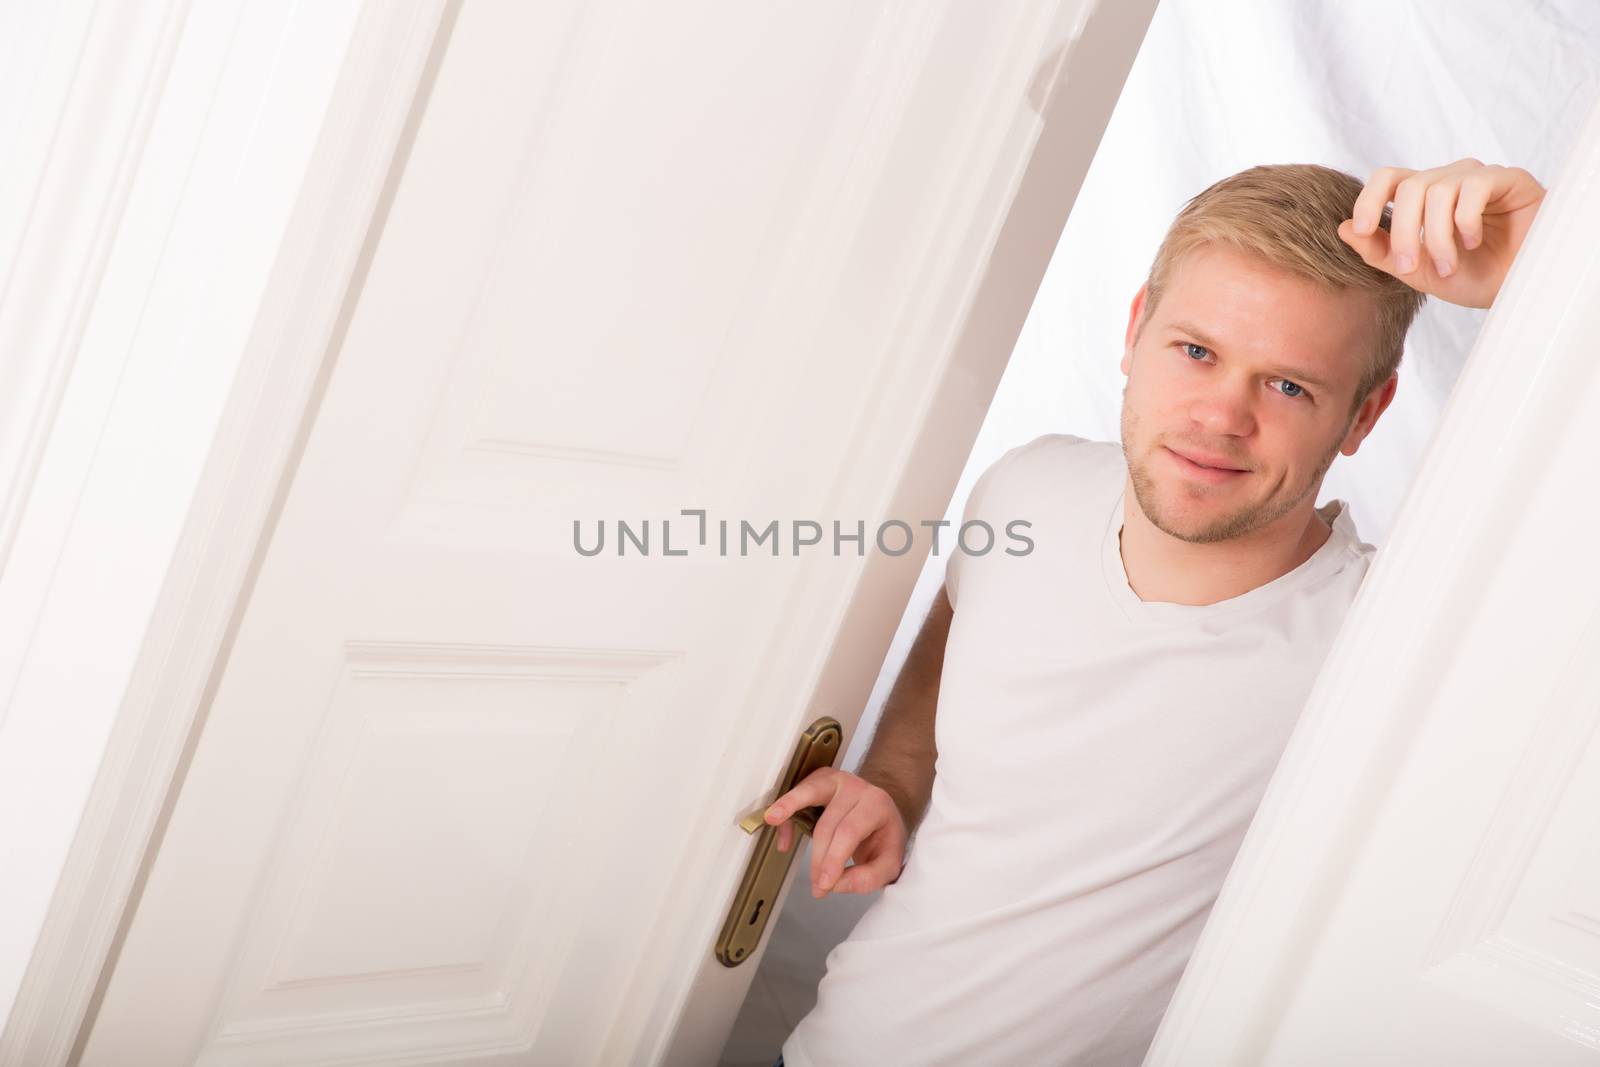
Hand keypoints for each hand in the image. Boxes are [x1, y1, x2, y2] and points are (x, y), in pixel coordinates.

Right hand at [764, 767, 908, 897]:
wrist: (882, 811)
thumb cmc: (883, 836)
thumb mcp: (889, 863)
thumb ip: (869, 878)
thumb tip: (836, 884)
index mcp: (876, 805)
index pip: (850, 832)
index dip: (833, 859)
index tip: (823, 884)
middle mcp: (856, 788)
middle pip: (828, 824)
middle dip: (818, 859)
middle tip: (816, 886)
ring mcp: (836, 781)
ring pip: (810, 792)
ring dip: (789, 806)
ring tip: (772, 819)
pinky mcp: (819, 781)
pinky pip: (798, 796)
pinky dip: (787, 817)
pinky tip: (784, 842)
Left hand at [1337, 158, 1545, 308]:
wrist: (1517, 289)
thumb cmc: (1471, 278)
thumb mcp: (1417, 271)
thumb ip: (1379, 252)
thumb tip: (1342, 229)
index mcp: (1423, 198)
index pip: (1388, 178)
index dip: (1368, 198)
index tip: (1360, 229)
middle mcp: (1448, 180)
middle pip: (1409, 187)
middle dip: (1404, 231)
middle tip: (1413, 266)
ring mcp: (1478, 177)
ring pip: (1438, 190)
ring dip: (1437, 236)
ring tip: (1450, 266)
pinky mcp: (1508, 179)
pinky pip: (1473, 188)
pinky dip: (1464, 222)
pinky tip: (1474, 242)